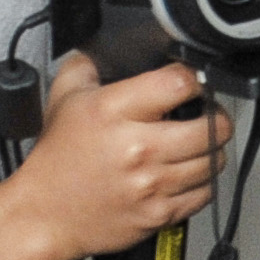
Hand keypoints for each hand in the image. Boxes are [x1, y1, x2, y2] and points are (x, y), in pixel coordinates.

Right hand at [1, 53, 230, 259]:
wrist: (43, 214)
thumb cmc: (56, 160)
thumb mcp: (64, 97)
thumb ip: (88, 64)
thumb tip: (109, 45)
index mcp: (114, 111)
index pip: (180, 83)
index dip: (195, 78)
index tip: (193, 83)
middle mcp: (137, 148)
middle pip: (211, 126)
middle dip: (216, 117)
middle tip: (208, 116)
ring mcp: (150, 183)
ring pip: (214, 161)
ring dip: (212, 151)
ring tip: (198, 146)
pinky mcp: (158, 213)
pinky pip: (204, 194)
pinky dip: (203, 183)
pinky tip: (188, 174)